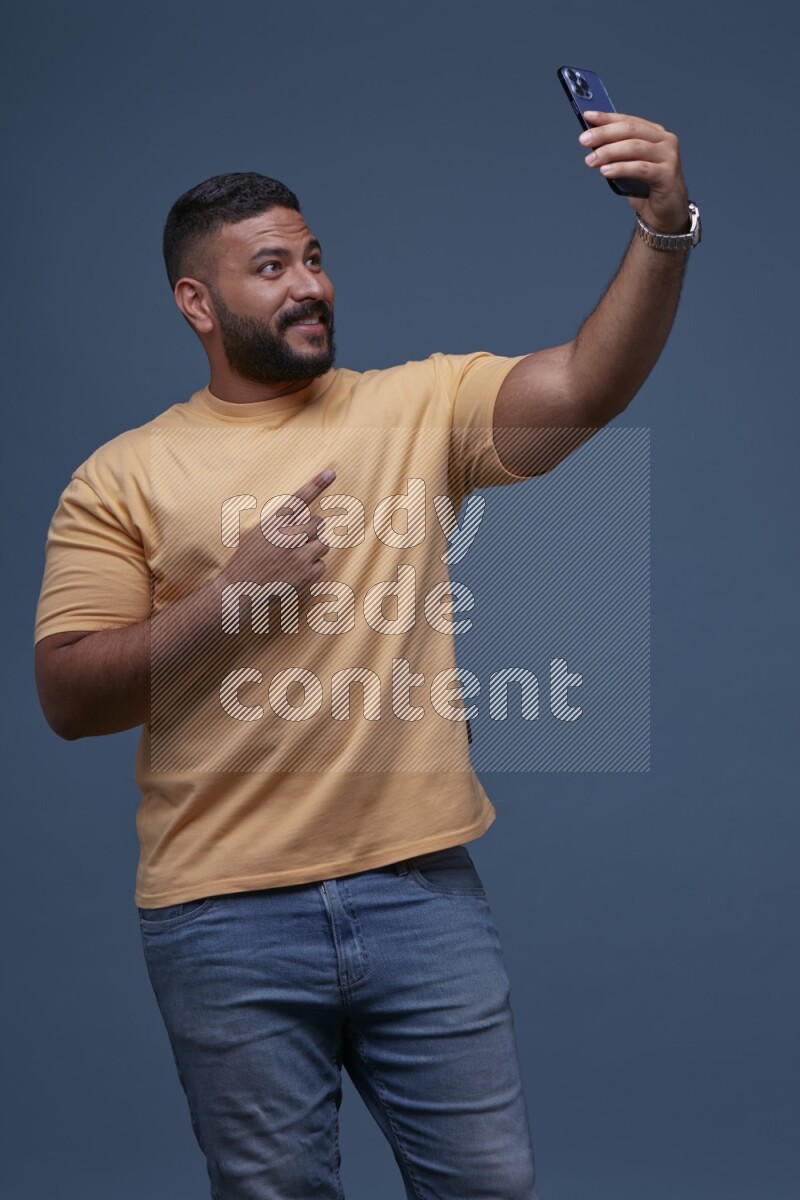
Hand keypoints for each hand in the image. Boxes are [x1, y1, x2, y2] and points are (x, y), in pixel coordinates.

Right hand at [221, 468, 335, 596]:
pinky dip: (313, 568)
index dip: (316, 484)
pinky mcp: (306, 573)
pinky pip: (322, 564)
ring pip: (324, 543)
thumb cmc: (248, 560)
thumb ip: (281, 523)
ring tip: (296, 558)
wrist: (239, 590)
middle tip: (299, 541)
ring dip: (314, 549)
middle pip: (318, 523)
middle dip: (313, 530)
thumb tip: (305, 515)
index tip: (330, 473)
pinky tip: (296, 572)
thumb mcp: (258, 535)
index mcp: (273, 523)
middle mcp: (287, 536)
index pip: (298, 499)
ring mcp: (299, 555)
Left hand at [579, 110, 689, 233]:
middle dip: (604, 133)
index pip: (628, 121)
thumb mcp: (628, 166)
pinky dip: (621, 168)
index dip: (607, 117)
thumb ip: (617, 152)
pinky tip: (605, 171)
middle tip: (584, 140)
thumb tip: (592, 142)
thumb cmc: (645, 188)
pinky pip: (640, 168)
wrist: (665, 213)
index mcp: (655, 133)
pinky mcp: (668, 174)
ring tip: (590, 160)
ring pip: (634, 147)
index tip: (587, 116)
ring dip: (609, 152)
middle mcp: (665, 140)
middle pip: (630, 131)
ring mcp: (668, 156)